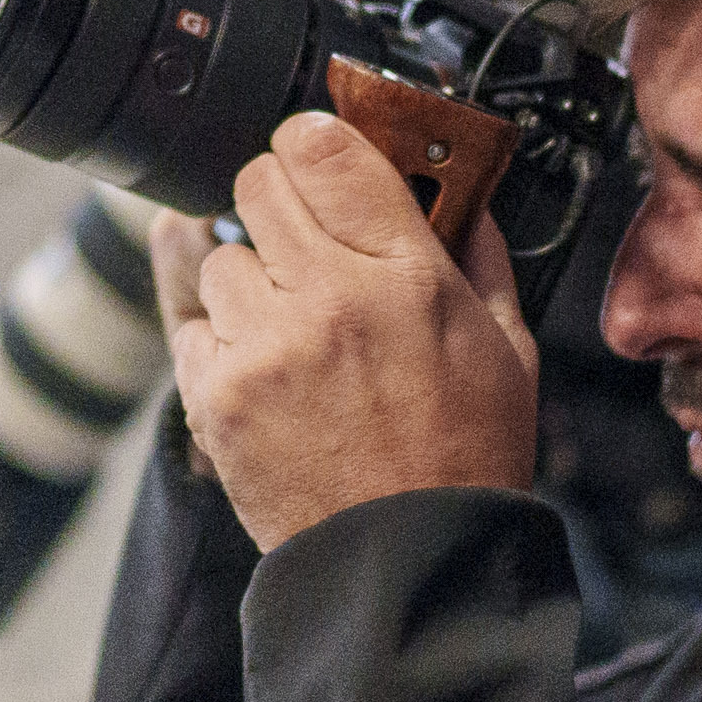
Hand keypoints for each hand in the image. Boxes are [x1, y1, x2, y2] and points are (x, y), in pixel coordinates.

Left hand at [162, 113, 539, 547]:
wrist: (410, 563)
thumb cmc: (466, 457)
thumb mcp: (508, 346)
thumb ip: (478, 253)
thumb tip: (458, 189)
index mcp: (408, 272)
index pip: (324, 147)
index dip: (311, 138)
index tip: (314, 151)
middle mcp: (330, 296)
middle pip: (258, 182)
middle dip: (277, 200)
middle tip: (301, 237)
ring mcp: (266, 345)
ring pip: (219, 254)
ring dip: (249, 276)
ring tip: (295, 327)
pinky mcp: (218, 393)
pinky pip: (193, 323)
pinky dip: (221, 337)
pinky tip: (266, 367)